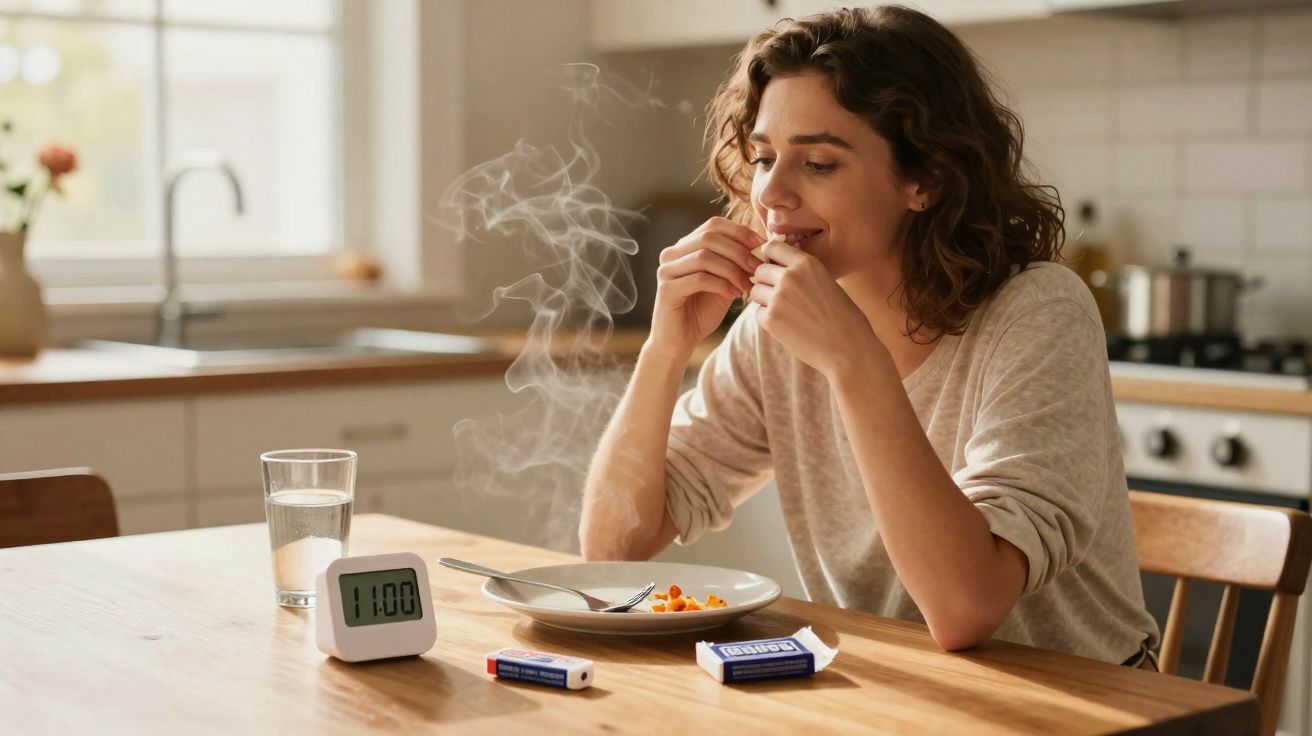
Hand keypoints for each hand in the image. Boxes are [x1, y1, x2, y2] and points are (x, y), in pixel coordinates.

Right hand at [648, 217, 765, 360]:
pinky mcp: (666, 289)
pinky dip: (721, 284)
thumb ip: (735, 263)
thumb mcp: (724, 282)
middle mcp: (671, 254)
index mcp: (684, 247)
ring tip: (746, 285)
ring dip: (732, 269)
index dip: (739, 231)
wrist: (679, 341)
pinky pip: (699, 279)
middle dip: (738, 251)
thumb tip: (760, 245)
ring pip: (704, 257)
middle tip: (757, 268)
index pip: (713, 225)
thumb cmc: (702, 311)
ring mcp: (666, 270)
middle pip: (709, 237)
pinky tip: (732, 295)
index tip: (760, 244)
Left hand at [748, 240, 882, 378]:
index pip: (772, 247)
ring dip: (764, 300)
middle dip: (766, 282)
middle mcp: (790, 276)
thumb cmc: (843, 317)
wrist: (848, 348)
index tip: (774, 269)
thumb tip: (777, 267)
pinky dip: (767, 319)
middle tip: (782, 297)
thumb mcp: (827, 282)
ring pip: (755, 291)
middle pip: (760, 270)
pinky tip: (788, 326)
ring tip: (787, 312)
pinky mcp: (771, 319)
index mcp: (807, 263)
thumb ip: (803, 272)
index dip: (770, 258)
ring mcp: (778, 298)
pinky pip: (758, 312)